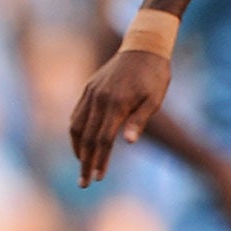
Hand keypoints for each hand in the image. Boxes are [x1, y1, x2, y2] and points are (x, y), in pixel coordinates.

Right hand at [69, 49, 171, 185]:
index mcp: (117, 104)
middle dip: (85, 162)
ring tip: (81, 165)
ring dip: (77, 148)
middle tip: (84, 184)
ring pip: (76, 125)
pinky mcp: (89, 87)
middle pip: (87, 137)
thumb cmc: (155, 76)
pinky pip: (77, 113)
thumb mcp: (155, 100)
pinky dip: (75, 130)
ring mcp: (91, 92)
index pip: (104, 140)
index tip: (98, 179)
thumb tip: (128, 142)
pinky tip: (80, 141)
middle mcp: (99, 99)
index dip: (100, 161)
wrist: (144, 47)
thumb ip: (140, 120)